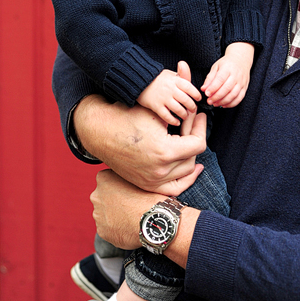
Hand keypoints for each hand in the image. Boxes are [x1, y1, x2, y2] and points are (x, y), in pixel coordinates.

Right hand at [74, 89, 207, 193]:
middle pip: (193, 156)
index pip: (198, 144)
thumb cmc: (125, 117)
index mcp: (164, 151)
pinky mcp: (146, 185)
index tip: (200, 116)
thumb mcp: (155, 113)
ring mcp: (153, 180)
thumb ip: (180, 116)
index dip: (200, 127)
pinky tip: (195, 167)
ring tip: (187, 138)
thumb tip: (198, 114)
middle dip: (194, 137)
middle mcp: (160, 170)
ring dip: (190, 154)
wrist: (99, 132)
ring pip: (186, 170)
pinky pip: (175, 188)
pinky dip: (187, 179)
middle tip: (191, 122)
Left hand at [91, 169, 201, 262]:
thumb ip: (153, 172)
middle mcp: (96, 193)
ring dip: (116, 217)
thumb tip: (189, 165)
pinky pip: (108, 230)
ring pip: (106, 214)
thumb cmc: (156, 198)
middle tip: (134, 208)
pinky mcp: (101, 230)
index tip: (134, 195)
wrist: (157, 221)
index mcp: (104, 177)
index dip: (124, 189)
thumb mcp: (152, 179)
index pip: (110, 181)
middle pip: (105, 197)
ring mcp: (97, 213)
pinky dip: (116, 231)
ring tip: (133, 219)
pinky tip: (130, 229)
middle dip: (117, 202)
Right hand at [136, 61, 200, 125]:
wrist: (138, 81)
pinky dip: (173, 120)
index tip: (198, 99)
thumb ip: (181, 73)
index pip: (189, 88)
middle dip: (192, 107)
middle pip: (186, 100)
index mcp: (174, 80)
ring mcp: (163, 98)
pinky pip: (167, 116)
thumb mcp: (170, 74)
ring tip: (185, 116)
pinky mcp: (155, 106)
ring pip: (178, 109)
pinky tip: (176, 122)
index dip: (196, 94)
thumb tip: (185, 65)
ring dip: (184, 114)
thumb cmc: (157, 79)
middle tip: (193, 110)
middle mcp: (170, 89)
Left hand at [202, 42, 253, 107]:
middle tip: (209, 101)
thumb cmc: (227, 64)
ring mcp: (242, 82)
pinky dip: (231, 104)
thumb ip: (209, 78)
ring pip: (233, 95)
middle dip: (217, 96)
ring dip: (223, 101)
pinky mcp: (245, 88)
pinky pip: (239, 98)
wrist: (241, 60)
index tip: (206, 93)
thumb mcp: (216, 67)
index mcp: (227, 68)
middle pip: (227, 88)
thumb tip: (203, 88)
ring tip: (215, 104)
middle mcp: (236, 76)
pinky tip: (224, 105)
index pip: (220, 79)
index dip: (213, 88)